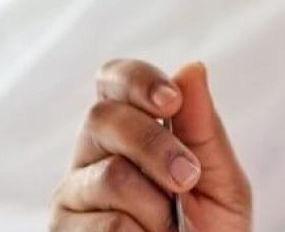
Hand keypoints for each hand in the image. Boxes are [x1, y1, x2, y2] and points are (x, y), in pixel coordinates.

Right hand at [51, 60, 251, 231]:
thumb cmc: (209, 228)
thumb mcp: (220, 178)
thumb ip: (203, 129)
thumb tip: (192, 69)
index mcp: (128, 128)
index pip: (113, 81)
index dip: (137, 81)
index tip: (172, 100)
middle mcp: (92, 154)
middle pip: (103, 119)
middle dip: (156, 146)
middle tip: (187, 178)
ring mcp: (73, 193)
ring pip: (111, 176)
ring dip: (156, 206)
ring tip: (170, 227)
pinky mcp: (64, 230)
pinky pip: (108, 224)